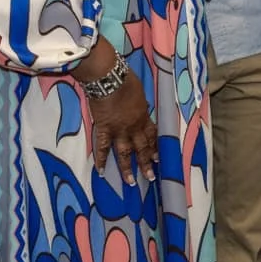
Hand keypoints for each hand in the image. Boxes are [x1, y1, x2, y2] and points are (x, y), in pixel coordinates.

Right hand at [86, 66, 158, 185]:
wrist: (109, 78)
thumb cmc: (125, 80)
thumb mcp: (139, 91)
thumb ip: (140, 103)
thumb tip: (141, 106)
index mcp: (143, 116)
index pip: (152, 134)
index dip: (155, 146)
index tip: (159, 157)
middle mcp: (134, 126)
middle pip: (142, 147)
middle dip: (147, 163)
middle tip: (151, 177)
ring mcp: (119, 130)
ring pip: (125, 153)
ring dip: (128, 169)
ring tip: (132, 182)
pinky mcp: (104, 129)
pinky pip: (103, 148)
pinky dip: (101, 160)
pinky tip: (102, 172)